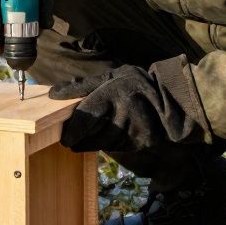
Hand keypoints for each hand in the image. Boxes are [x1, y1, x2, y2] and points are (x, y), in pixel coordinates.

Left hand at [49, 58, 209, 152]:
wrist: (172, 99)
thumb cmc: (136, 84)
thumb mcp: (111, 76)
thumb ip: (82, 86)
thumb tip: (54, 94)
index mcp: (113, 94)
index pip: (86, 117)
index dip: (73, 130)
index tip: (65, 137)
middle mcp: (123, 112)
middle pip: (93, 134)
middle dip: (80, 139)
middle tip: (72, 139)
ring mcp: (132, 129)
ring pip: (103, 143)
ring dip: (94, 142)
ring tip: (94, 133)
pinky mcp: (139, 142)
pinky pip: (116, 147)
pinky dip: (108, 144)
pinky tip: (110, 134)